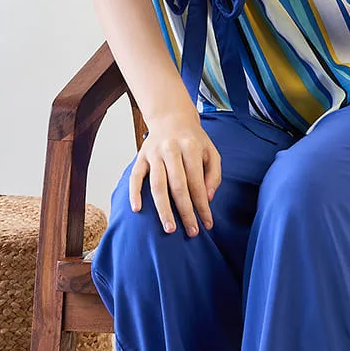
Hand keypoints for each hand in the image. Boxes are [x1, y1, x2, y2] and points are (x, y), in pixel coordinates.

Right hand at [130, 97, 220, 236]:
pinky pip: (135, 177)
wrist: (171, 118)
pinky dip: (134, 193)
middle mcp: (171, 150)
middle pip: (178, 187)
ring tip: (169, 228)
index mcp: (191, 148)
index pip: (197, 183)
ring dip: (163, 209)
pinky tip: (137, 209)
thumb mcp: (211, 152)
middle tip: (191, 232)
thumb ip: (214, 175)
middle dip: (185, 212)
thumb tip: (207, 199)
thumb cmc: (194, 140)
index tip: (208, 224)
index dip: (202, 206)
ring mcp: (153, 153)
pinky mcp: (140, 156)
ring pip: (157, 185)